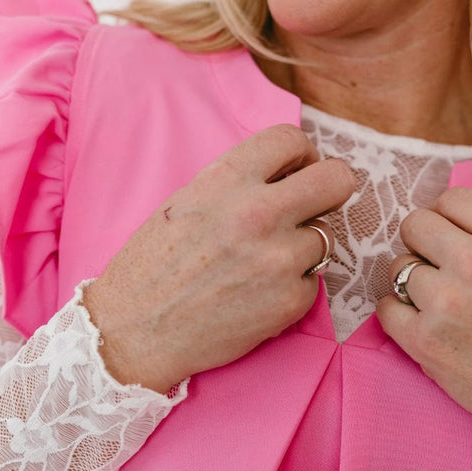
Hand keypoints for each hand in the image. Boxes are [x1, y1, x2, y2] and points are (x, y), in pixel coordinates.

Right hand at [83, 124, 354, 392]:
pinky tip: (257, 295)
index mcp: (227, 179)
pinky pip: (313, 281)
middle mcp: (258, 213)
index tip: (297, 172)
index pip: (292, 139)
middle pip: (337, 180)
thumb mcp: (187, 201)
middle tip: (314, 206)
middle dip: (331, 190)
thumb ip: (238, 183)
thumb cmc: (153, 266)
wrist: (134, 331)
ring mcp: (279, 259)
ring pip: (325, 236)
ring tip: (263, 263)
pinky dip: (292, 287)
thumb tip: (290, 174)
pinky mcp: (291, 301)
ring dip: (302, 247)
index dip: (302, 155)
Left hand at [376, 187, 471, 433]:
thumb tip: (451, 225)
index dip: (446, 217)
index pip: (452, 199)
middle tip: (437, 268)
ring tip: (439, 306)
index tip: (449, 236)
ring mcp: (447, 302)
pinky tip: (422, 326)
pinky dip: (398, 316)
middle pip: (415, 224)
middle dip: (422, 244)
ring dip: (412, 285)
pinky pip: (385, 308)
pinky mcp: (425, 341)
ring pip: (398, 267)